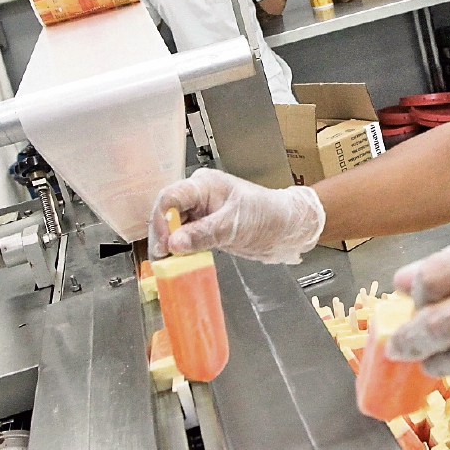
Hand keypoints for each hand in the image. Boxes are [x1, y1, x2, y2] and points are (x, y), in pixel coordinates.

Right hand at [148, 168, 324, 264]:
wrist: (288, 227)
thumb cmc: (268, 215)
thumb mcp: (234, 225)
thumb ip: (202, 234)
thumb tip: (174, 243)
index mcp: (204, 185)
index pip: (170, 198)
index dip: (161, 221)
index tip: (163, 244)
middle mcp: (198, 195)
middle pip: (167, 212)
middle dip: (161, 235)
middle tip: (161, 258)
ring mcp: (201, 212)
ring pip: (173, 227)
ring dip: (169, 244)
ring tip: (167, 263)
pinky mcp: (205, 227)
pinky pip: (185, 237)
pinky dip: (180, 250)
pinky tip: (178, 261)